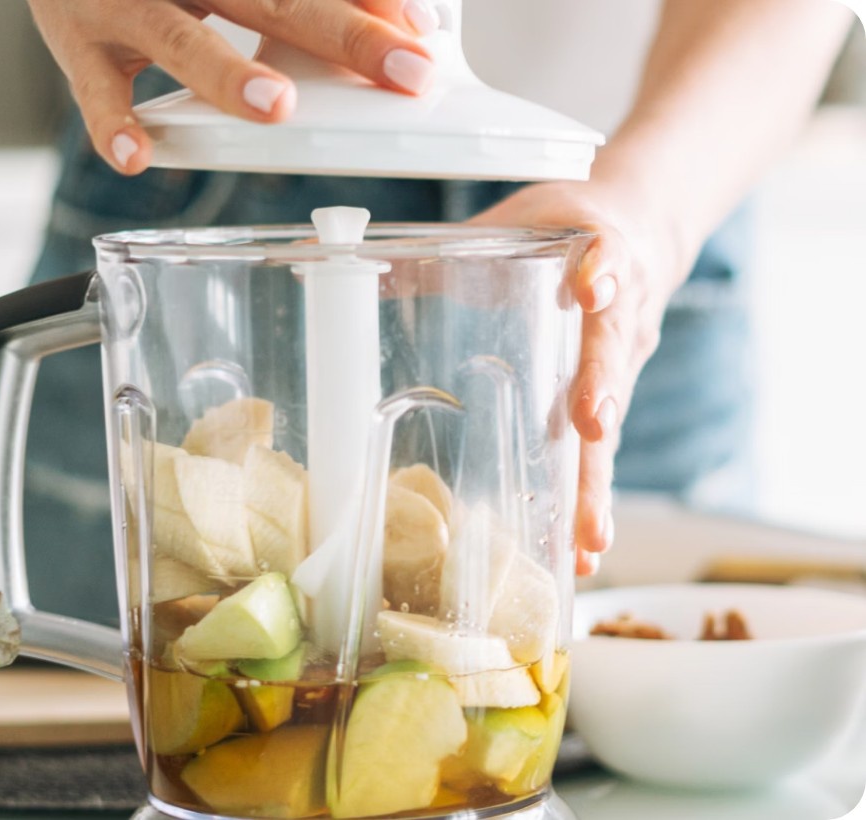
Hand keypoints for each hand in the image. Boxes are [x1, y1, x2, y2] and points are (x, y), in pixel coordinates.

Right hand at [28, 0, 440, 173]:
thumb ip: (286, 3)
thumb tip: (385, 25)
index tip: (423, 31)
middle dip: (341, 33)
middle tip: (404, 70)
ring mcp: (123, 2)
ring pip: (179, 38)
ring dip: (228, 72)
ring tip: (276, 108)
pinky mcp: (77, 44)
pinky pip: (95, 90)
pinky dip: (113, 124)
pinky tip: (137, 157)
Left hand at [470, 180, 691, 575]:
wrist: (643, 228)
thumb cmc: (566, 227)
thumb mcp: (512, 223)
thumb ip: (444, 247)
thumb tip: (346, 261)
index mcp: (595, 251)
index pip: (605, 252)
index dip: (601, 268)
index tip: (593, 286)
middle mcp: (620, 310)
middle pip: (611, 354)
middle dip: (601, 391)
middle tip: (590, 427)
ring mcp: (623, 358)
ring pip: (614, 420)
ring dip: (599, 478)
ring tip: (588, 536)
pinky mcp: (616, 394)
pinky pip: (604, 450)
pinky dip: (592, 499)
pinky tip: (580, 550)